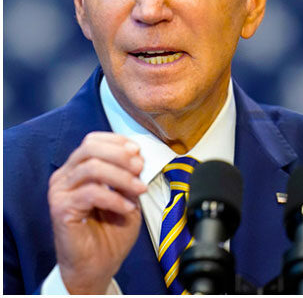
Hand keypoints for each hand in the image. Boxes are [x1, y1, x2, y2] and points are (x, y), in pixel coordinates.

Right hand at [48, 132, 146, 293]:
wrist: (99, 263)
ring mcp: (60, 191)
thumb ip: (130, 174)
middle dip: (120, 155)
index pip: (93, 140)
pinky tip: (128, 207)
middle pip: (90, 148)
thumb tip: (138, 157)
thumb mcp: (128, 194)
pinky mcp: (60, 208)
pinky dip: (114, 198)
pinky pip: (91, 193)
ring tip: (139, 189)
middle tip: (140, 167)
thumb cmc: (112, 229)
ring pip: (92, 168)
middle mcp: (66, 176)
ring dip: (121, 176)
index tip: (138, 151)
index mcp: (79, 168)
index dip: (117, 141)